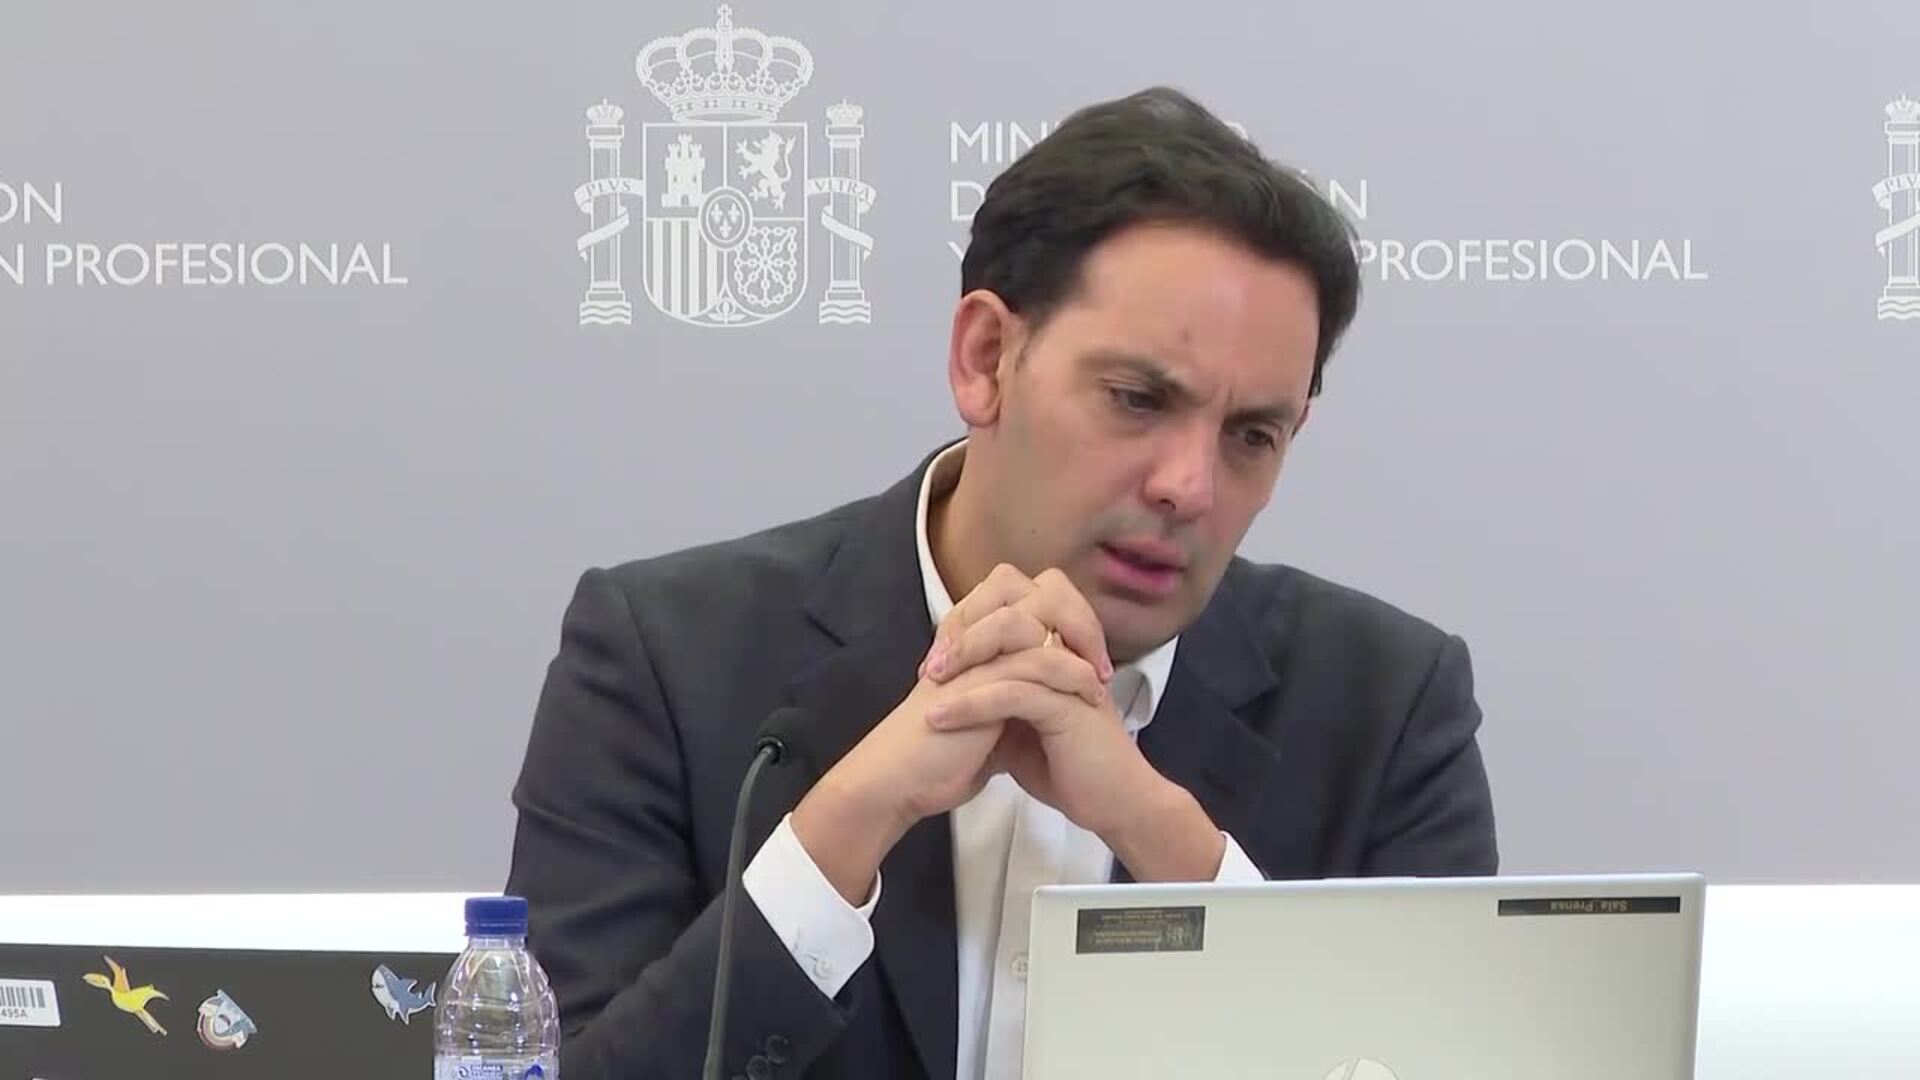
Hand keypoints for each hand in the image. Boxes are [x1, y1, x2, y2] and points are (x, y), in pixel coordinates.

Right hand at [790, 572, 1107, 902]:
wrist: (900, 780)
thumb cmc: (938, 757)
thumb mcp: (984, 722)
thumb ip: (1008, 700)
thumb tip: (1043, 704)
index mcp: (978, 639)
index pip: (1033, 599)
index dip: (1069, 618)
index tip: (1094, 657)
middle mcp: (977, 636)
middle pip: (1040, 589)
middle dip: (1079, 616)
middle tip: (1100, 658)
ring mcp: (979, 652)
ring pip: (1041, 615)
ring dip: (1081, 641)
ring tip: (1100, 677)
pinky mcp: (981, 677)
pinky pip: (1037, 658)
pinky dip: (1072, 672)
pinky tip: (1090, 691)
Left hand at [923, 564, 1226, 879]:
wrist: (1113, 806)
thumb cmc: (1072, 770)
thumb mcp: (1021, 730)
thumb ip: (997, 701)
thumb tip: (955, 692)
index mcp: (1057, 651)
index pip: (1009, 607)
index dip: (968, 624)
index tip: (935, 658)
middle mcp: (1065, 653)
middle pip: (1013, 604)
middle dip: (966, 627)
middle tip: (932, 664)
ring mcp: (1069, 676)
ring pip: (1012, 639)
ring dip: (964, 658)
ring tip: (930, 683)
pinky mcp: (1069, 707)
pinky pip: (1015, 691)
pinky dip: (972, 703)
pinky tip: (942, 717)